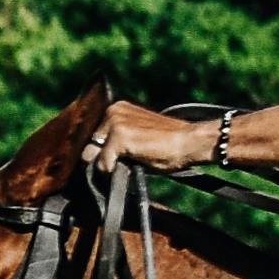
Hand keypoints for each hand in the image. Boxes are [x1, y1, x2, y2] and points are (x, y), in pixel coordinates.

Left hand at [87, 105, 223, 178]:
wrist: (189, 141)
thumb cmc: (166, 144)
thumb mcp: (135, 138)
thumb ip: (113, 143)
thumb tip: (91, 158)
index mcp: (116, 109)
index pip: (91, 137)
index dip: (99, 152)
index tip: (115, 158)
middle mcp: (112, 111)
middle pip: (89, 146)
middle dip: (101, 158)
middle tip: (128, 159)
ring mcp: (114, 122)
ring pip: (93, 155)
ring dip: (109, 164)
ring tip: (133, 159)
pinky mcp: (119, 136)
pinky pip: (103, 164)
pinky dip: (114, 170)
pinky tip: (135, 162)